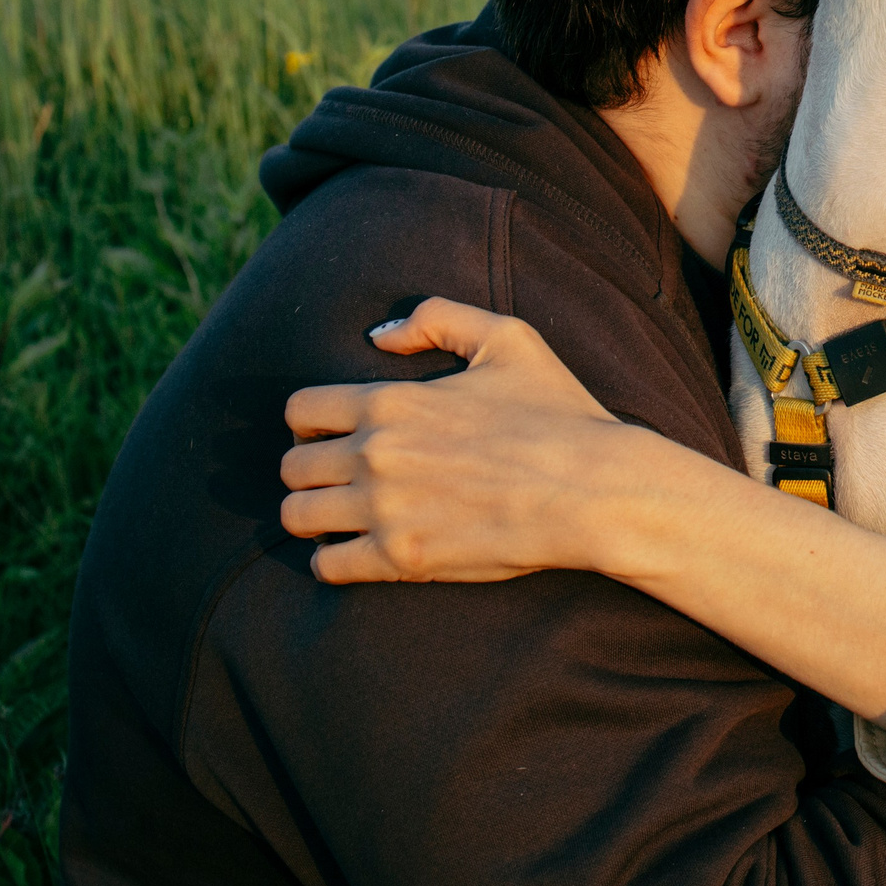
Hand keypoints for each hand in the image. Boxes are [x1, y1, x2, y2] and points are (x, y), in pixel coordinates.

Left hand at [280, 298, 665, 583]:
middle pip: (292, 466)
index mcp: (390, 401)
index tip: (333, 434)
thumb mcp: (508, 339)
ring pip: (297, 517)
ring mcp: (384, 510)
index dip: (310, 421)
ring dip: (313, 517)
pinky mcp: (403, 558)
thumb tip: (381, 336)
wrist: (594, 490)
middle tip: (339, 479)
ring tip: (342, 517)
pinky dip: (333, 561)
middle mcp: (375, 454)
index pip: (301, 410)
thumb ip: (438, 318)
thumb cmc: (558, 414)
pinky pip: (329, 566)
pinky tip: (358, 552)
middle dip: (310, 470)